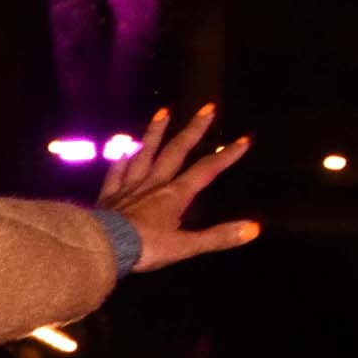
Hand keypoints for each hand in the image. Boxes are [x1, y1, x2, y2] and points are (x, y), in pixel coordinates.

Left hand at [98, 105, 260, 270]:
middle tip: (206, 108)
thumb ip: (218, 237)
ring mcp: (128, 187)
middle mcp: (153, 184)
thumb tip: (254, 228)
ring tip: (163, 112)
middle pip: (176, 151)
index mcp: (174, 195)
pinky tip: (122, 148)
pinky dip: (120, 159)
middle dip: (194, 130)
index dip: (226, 156)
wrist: (103, 248)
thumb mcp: (185, 247)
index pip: (206, 171)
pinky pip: (115, 173)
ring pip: (144, 154)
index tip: (243, 140)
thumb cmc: (146, 249)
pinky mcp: (108, 196)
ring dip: (154, 133)